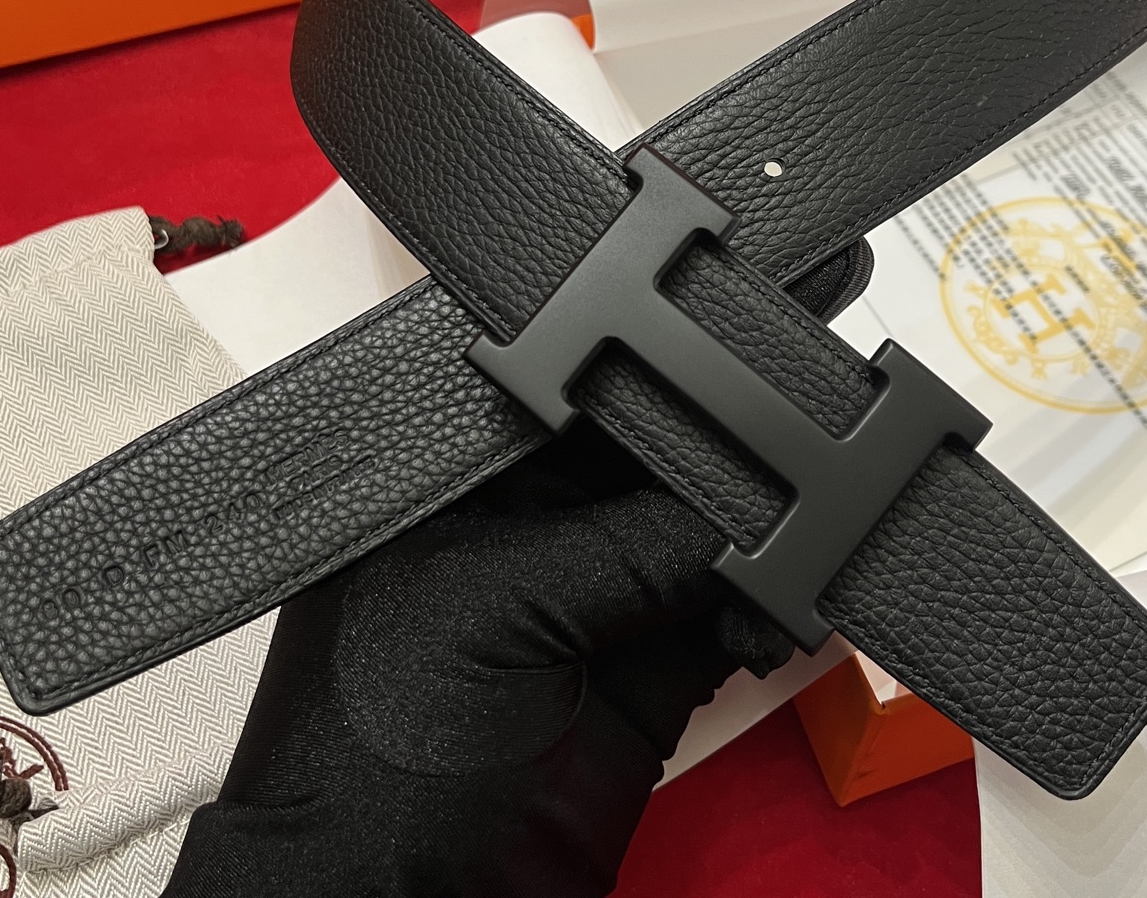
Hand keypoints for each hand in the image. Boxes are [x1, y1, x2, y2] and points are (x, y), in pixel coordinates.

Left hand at [159, 426, 792, 896]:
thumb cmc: (363, 770)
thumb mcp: (491, 608)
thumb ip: (620, 544)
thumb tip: (736, 507)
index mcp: (453, 487)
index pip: (564, 399)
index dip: (640, 386)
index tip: (717, 376)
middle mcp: (521, 534)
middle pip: (644, 463)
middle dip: (710, 461)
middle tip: (773, 458)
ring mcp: (585, 608)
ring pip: (694, 537)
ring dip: (748, 536)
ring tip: (783, 536)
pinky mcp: (639, 681)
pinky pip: (723, 618)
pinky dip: (763, 608)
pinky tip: (773, 609)